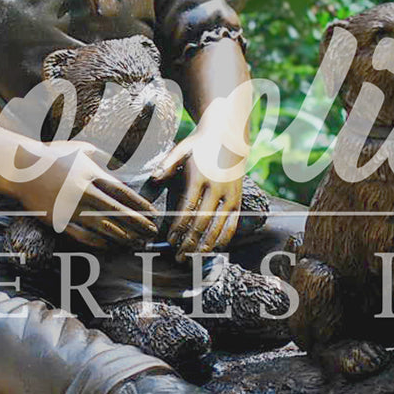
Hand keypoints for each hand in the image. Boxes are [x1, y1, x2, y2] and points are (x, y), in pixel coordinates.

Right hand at [16, 139, 159, 248]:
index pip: (122, 192)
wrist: (21, 169)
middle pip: (117, 211)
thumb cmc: (53, 156)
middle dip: (137, 223)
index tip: (153, 213)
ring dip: (122, 236)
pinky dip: (99, 242)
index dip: (140, 204)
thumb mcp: (81, 149)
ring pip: (102, 226)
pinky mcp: (58, 220)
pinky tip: (111, 245)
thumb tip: (123, 168)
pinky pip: (83, 235)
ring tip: (136, 242)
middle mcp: (82, 192)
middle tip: (152, 232)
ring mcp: (70, 208)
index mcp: (90, 173)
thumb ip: (103, 158)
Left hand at [151, 127, 244, 258]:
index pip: (188, 207)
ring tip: (195, 258)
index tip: (170, 241)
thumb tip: (154, 178)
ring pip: (219, 225)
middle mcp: (217, 187)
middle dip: (190, 241)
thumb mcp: (182, 148)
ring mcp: (230, 194)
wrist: (229, 134)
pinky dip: (225, 237)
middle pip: (203, 221)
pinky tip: (216, 249)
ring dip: (207, 244)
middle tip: (179, 257)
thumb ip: (167, 164)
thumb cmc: (200, 144)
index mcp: (200, 176)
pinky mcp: (239, 198)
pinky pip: (233, 222)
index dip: (179, 226)